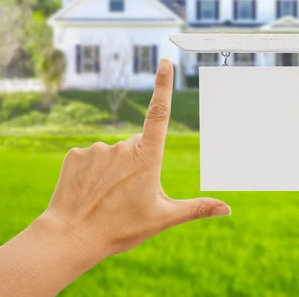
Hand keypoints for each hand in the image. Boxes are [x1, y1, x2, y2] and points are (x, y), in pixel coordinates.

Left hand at [41, 58, 230, 260]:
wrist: (70, 238)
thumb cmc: (120, 228)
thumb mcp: (163, 218)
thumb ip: (197, 209)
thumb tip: (228, 210)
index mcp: (147, 156)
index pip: (159, 112)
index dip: (162, 85)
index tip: (164, 61)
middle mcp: (123, 146)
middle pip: (137, 146)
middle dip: (137, 163)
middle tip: (129, 194)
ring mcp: (97, 149)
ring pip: (113, 153)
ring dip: (114, 169)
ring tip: (106, 197)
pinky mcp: (75, 154)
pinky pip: (90, 157)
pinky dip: (92, 171)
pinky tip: (88, 191)